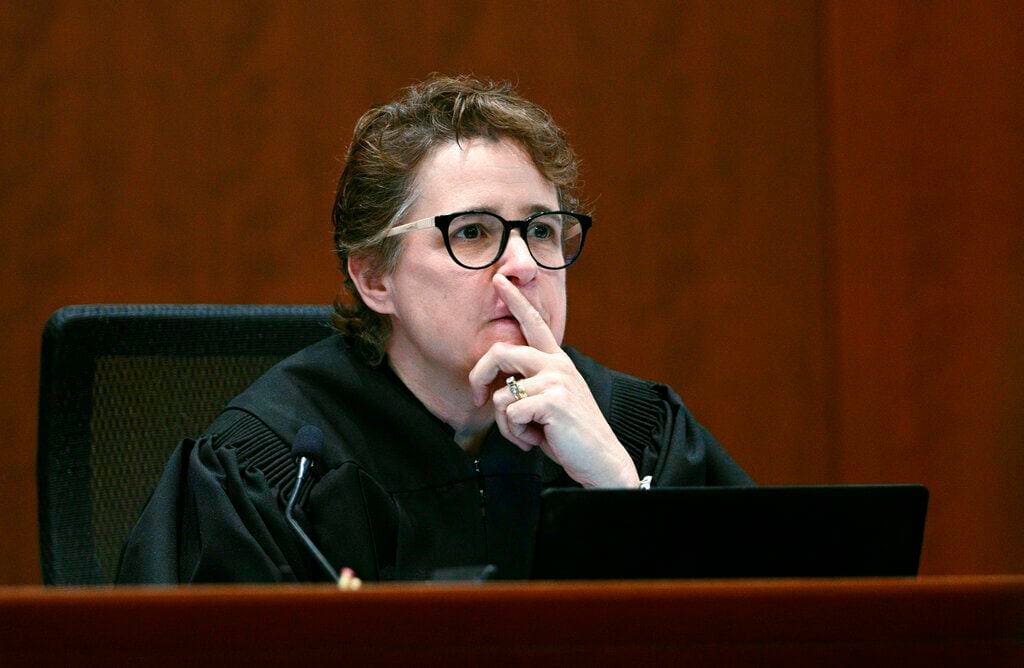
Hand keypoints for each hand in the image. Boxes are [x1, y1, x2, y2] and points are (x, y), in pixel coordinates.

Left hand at [468, 274, 639, 488]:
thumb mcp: (550, 401)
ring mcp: (555, 380)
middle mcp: (556, 364)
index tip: (501, 280)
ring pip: (501, 395)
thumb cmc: (570, 434)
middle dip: (478, 377)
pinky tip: (538, 440)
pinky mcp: (551, 400)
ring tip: (529, 433)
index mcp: (557, 361)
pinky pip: (509, 414)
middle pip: (500, 353)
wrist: (600, 459)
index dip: (515, 300)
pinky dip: (516, 434)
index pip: (534, 322)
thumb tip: (496, 388)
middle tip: (477, 399)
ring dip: (507, 424)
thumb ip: (529, 385)